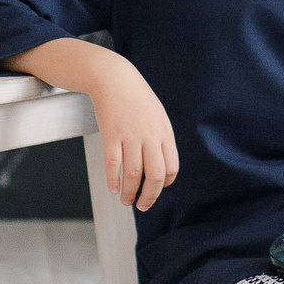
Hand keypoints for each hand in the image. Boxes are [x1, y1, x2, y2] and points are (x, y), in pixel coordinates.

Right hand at [89, 60, 180, 211]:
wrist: (114, 77)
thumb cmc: (135, 98)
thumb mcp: (157, 115)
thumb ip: (160, 138)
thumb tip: (160, 164)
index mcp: (164, 132)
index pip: (172, 167)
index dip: (165, 184)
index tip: (156, 189)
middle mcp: (150, 135)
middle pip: (156, 175)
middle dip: (150, 196)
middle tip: (143, 205)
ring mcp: (130, 135)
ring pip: (134, 174)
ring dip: (130, 193)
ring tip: (126, 200)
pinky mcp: (111, 134)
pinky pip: (113, 164)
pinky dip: (113, 181)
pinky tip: (113, 188)